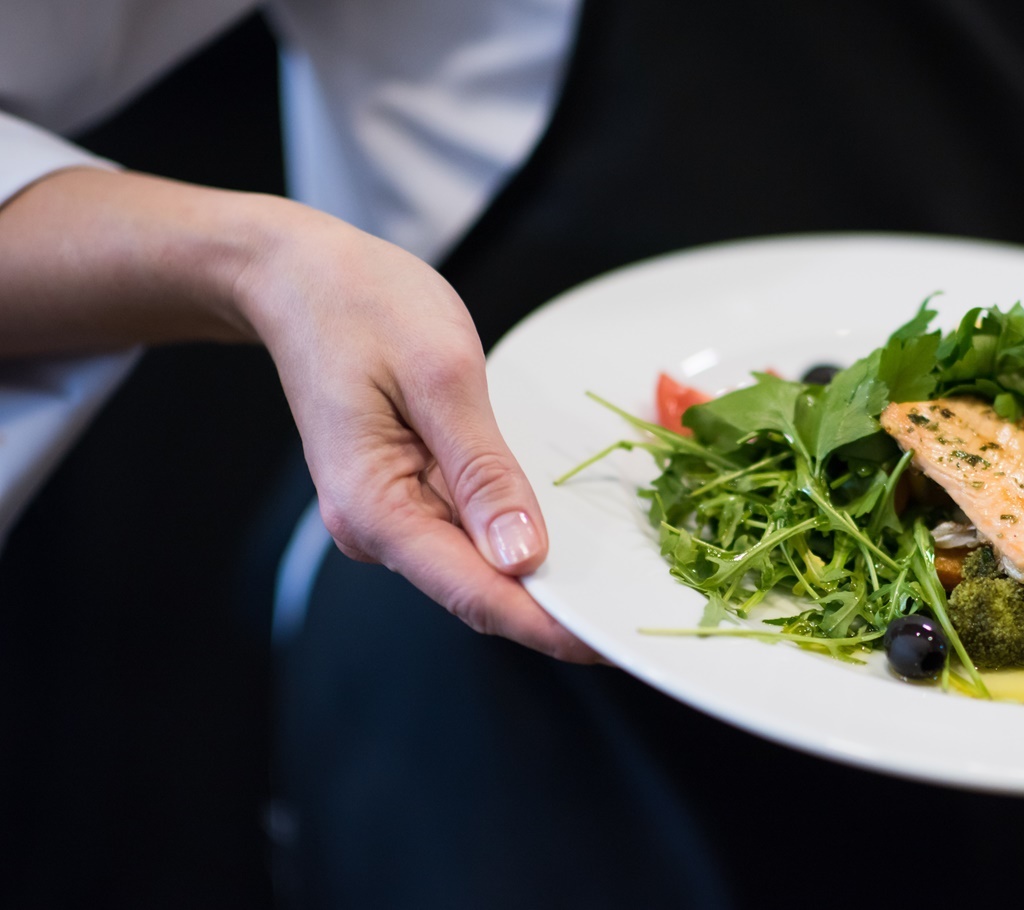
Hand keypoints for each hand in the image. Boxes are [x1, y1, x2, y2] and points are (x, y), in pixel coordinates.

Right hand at [236, 212, 600, 661]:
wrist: (300, 278)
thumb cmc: (363, 306)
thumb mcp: (440, 375)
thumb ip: (483, 469)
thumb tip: (521, 555)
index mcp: (373, 507)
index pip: (473, 594)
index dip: (547, 626)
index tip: (610, 641)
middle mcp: (376, 528)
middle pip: (478, 590)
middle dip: (555, 606)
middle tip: (635, 610)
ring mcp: (388, 514)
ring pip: (477, 564)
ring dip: (540, 571)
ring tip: (616, 573)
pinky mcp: (404, 494)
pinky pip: (468, 528)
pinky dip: (516, 532)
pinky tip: (566, 526)